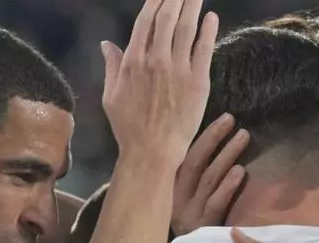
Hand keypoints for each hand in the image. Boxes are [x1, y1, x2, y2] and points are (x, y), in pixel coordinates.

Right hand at [101, 0, 218, 160]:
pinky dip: (208, 30)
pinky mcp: (198, 81)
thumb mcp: (111, 96)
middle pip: (167, 19)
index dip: (155, 2)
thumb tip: (107, 44)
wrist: (152, 151)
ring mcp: (178, 69)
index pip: (145, 22)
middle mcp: (156, 60)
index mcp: (133, 61)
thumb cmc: (128, 127)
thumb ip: (111, 66)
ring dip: (192, 6)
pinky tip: (211, 17)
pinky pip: (203, 49)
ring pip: (186, 28)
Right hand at [171, 113, 248, 236]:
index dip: (204, 136)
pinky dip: (228, 185)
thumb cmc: (189, 226)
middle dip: (213, 139)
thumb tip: (213, 146)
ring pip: (208, 178)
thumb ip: (192, 177)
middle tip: (232, 120)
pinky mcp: (202, 226)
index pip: (185, 155)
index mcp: (168, 187)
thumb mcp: (182, 199)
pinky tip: (240, 171)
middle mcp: (176, 196)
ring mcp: (189, 212)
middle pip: (195, 162)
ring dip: (226, 155)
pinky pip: (216, 202)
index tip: (223, 118)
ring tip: (243, 137)